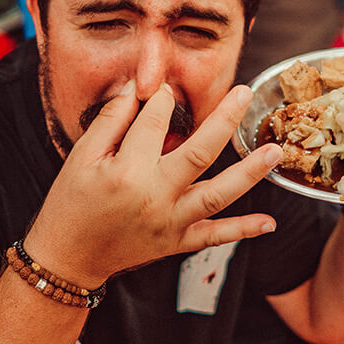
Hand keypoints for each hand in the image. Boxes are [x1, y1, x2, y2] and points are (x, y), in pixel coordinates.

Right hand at [24, 84, 283, 286]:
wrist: (68, 257)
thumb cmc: (71, 202)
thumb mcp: (80, 157)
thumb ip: (110, 120)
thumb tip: (138, 87)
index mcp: (126, 172)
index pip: (154, 122)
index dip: (162, 98)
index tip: (168, 86)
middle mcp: (153, 197)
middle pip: (199, 152)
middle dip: (224, 120)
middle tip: (245, 93)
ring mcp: (169, 222)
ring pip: (217, 194)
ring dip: (249, 173)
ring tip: (276, 151)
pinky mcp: (176, 243)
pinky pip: (215, 236)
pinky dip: (243, 230)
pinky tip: (270, 222)